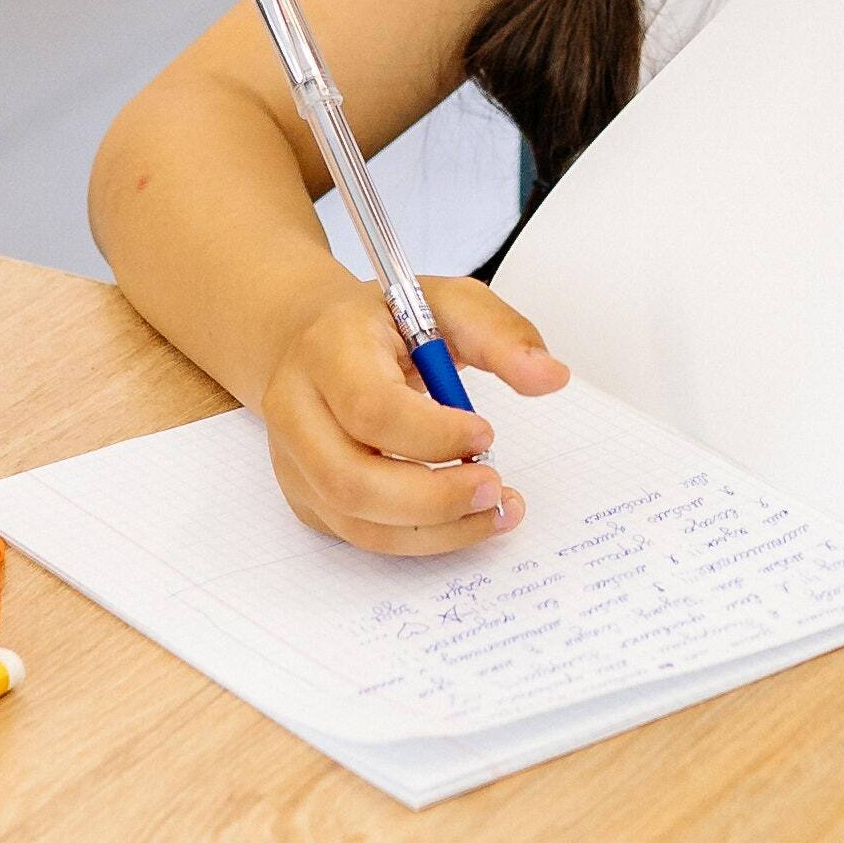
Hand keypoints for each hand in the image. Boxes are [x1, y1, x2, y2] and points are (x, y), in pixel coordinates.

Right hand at [258, 276, 564, 558]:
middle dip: (435, 499)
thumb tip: (550, 377)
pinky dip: (420, 539)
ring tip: (494, 511)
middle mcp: (296, 408)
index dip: (434, 435)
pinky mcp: (305, 494)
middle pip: (351, 479)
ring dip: (435, 531)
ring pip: (355, 520)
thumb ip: (500, 334)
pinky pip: (360, 535)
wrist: (308, 337)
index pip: (371, 409)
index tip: (486, 434)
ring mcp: (293, 458)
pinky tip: (463, 518)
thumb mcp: (445, 304)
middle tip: (496, 489)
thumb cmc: (381, 322)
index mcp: (328, 349)